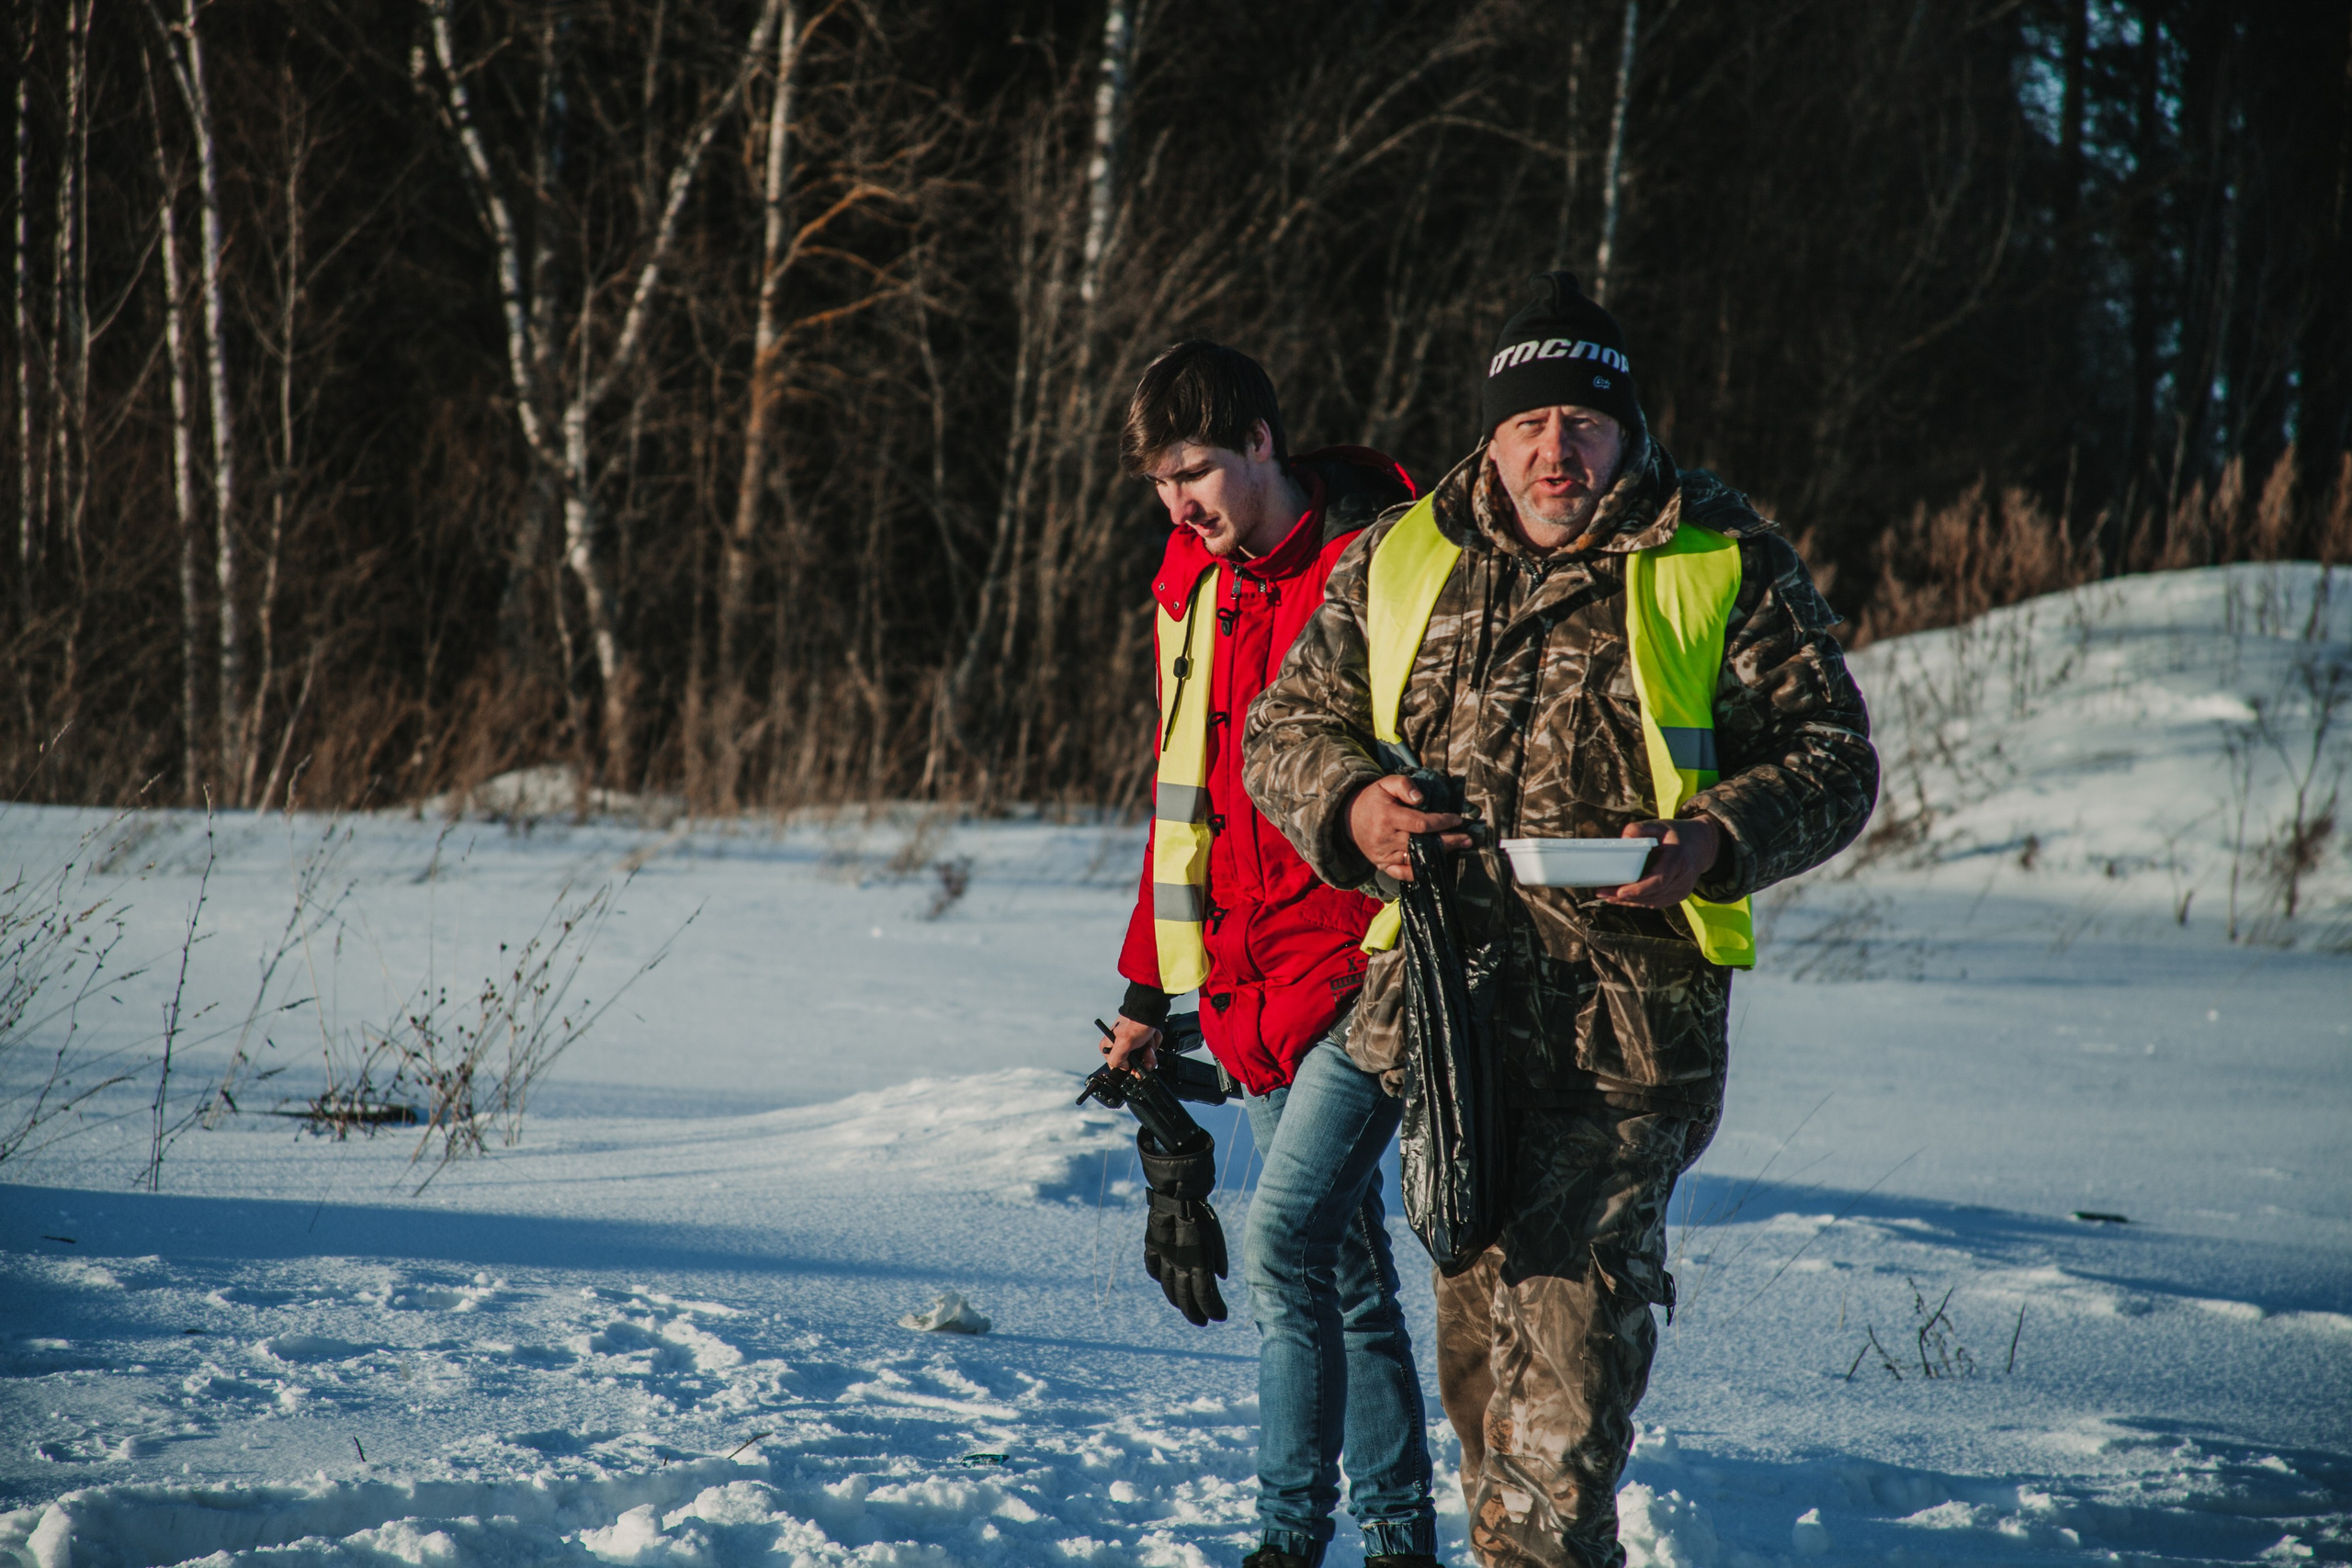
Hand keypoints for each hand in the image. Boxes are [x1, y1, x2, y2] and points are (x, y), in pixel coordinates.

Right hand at [1101, 1016, 1160, 1073]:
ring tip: (1149, 1038)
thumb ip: (1116, 1060)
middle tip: (1147, 1050)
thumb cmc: (1137, 1022)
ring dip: (1150, 1048)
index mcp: (1110, 1045)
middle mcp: (1119, 1044)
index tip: (1137, 1068)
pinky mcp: (1142, 1037)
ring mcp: (1132, 1041)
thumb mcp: (1123, 1043)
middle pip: (1134, 1063)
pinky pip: (1150, 1047)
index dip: (1130, 1068)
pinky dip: (1154, 1041)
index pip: (1118, 1067)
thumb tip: (1122, 1068)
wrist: (1150, 1008)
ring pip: (1144, 1056)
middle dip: (1144, 1057)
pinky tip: (1152, 1035)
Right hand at [1348, 774, 1471, 882]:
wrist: (1348, 818)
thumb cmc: (1373, 799)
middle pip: (1422, 843)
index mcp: (1388, 817)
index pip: (1420, 823)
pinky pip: (1403, 873)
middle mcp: (1385, 838)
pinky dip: (1419, 872)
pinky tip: (1435, 865)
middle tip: (1467, 839)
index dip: (1442, 822)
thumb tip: (1421, 798)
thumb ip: (1404, 785)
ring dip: (1439, 855)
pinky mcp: (1382, 864)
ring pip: (1416, 858)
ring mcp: (1383, 854)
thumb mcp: (1386, 783)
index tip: (1457, 819)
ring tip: (1457, 847)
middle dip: (1448, 841)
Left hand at [1599, 815, 1724, 907]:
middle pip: (1652, 894)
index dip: (1639, 889)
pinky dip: (1638, 901)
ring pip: (1652, 901)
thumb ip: (1641, 828)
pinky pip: (1656, 902)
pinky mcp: (1678, 896)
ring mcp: (1682, 890)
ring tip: (1605, 895)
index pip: (1659, 880)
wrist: (1702, 845)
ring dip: (1628, 901)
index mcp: (1679, 859)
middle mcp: (1683, 878)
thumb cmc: (1676, 834)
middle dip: (1625, 896)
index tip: (1620, 891)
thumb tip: (1624, 837)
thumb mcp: (1660, 825)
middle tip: (1601, 891)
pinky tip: (1620, 898)